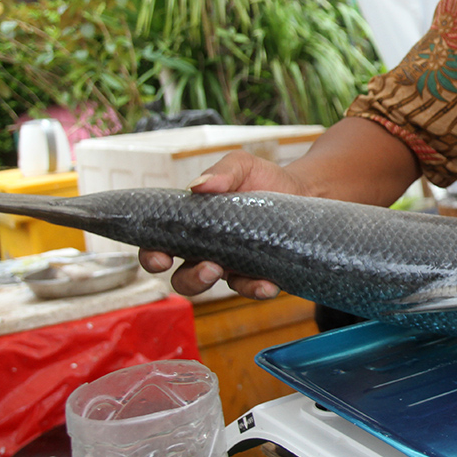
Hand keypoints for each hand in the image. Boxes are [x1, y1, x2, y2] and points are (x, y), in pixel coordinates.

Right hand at [138, 149, 305, 298]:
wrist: (303, 190)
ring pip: (215, 287)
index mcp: (193, 225)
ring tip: (227, 271)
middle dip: (190, 279)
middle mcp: (207, 250)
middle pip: (183, 278)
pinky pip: (252, 289)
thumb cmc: (264, 178)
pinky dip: (257, 290)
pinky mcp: (259, 273)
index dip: (152, 256)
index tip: (160, 258)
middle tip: (208, 266)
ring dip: (218, 286)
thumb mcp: (242, 166)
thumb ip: (222, 172)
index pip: (160, 246)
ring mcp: (232, 265)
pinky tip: (268, 285)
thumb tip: (199, 185)